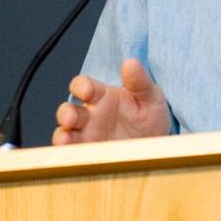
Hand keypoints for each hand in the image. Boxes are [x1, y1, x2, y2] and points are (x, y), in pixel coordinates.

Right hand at [51, 58, 171, 144]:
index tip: (87, 92)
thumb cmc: (151, 118)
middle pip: (68, 110)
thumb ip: (140, 81)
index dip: (81, 86)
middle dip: (65, 114)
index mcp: (102, 96)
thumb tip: (131, 63)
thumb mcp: (151, 98)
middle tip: (70, 119)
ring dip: (62, 136)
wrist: (158, 147)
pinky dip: (68, 156)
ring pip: (64, 133)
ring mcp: (86, 136)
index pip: (83, 85)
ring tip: (65, 140)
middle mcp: (90, 116)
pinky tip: (73, 157)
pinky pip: (72, 155)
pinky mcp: (88, 155)